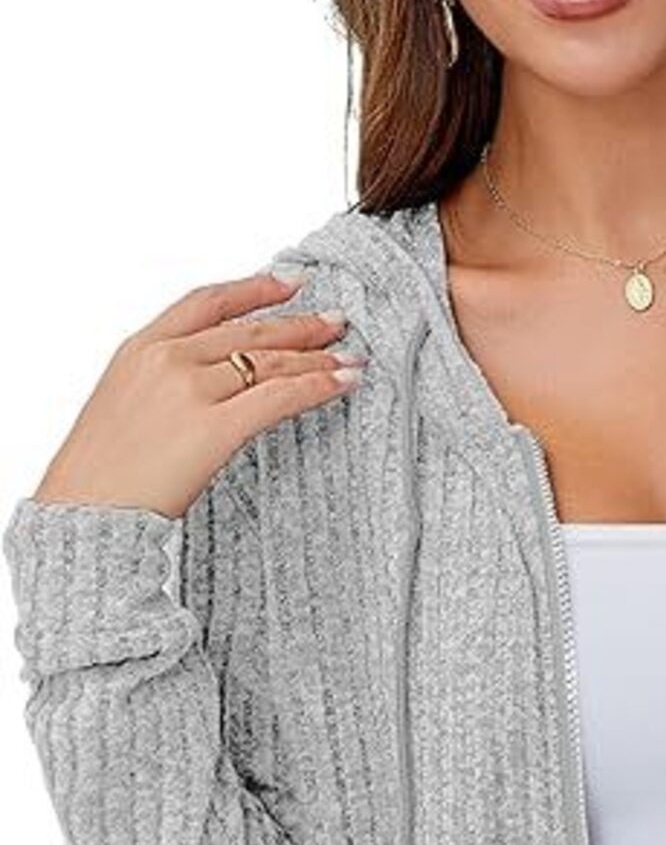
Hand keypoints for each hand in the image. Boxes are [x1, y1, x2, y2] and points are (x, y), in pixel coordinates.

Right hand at [32, 271, 365, 518]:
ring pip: (270, 362)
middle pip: (248, 331)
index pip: (206, 302)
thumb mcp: (123, 404)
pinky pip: (279, 397)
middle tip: (336, 323)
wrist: (85, 509)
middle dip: (299, 325)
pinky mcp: (214, 427)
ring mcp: (191, 390)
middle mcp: (168, 359)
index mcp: (141, 347)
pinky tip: (344, 382)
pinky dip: (318, 387)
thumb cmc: (102, 472)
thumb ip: (161, 383)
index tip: (288, 283)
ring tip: (349, 356)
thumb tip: (202, 387)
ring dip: (318, 358)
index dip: (253, 289)